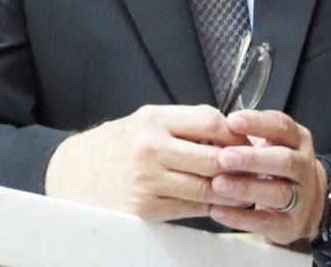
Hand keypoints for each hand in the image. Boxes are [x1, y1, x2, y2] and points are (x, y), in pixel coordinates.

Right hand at [45, 104, 250, 220]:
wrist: (71, 172)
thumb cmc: (115, 145)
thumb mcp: (145, 121)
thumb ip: (183, 123)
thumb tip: (229, 132)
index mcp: (154, 120)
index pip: (211, 122)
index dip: (237, 133)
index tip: (248, 140)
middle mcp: (151, 149)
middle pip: (214, 157)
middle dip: (241, 165)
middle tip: (259, 168)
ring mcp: (148, 181)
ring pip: (207, 187)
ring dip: (233, 190)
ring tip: (249, 189)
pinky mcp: (145, 209)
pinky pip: (190, 209)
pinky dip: (211, 207)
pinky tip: (222, 203)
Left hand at [208, 110, 327, 244]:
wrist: (307, 202)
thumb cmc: (278, 166)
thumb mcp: (272, 142)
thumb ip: (250, 134)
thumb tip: (215, 126)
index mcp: (298, 141)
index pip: (282, 127)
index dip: (258, 123)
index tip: (232, 121)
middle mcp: (303, 167)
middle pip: (284, 160)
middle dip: (253, 159)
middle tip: (224, 157)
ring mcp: (302, 197)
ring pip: (277, 192)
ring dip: (246, 188)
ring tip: (218, 184)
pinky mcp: (291, 224)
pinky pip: (266, 222)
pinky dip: (241, 217)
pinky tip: (218, 210)